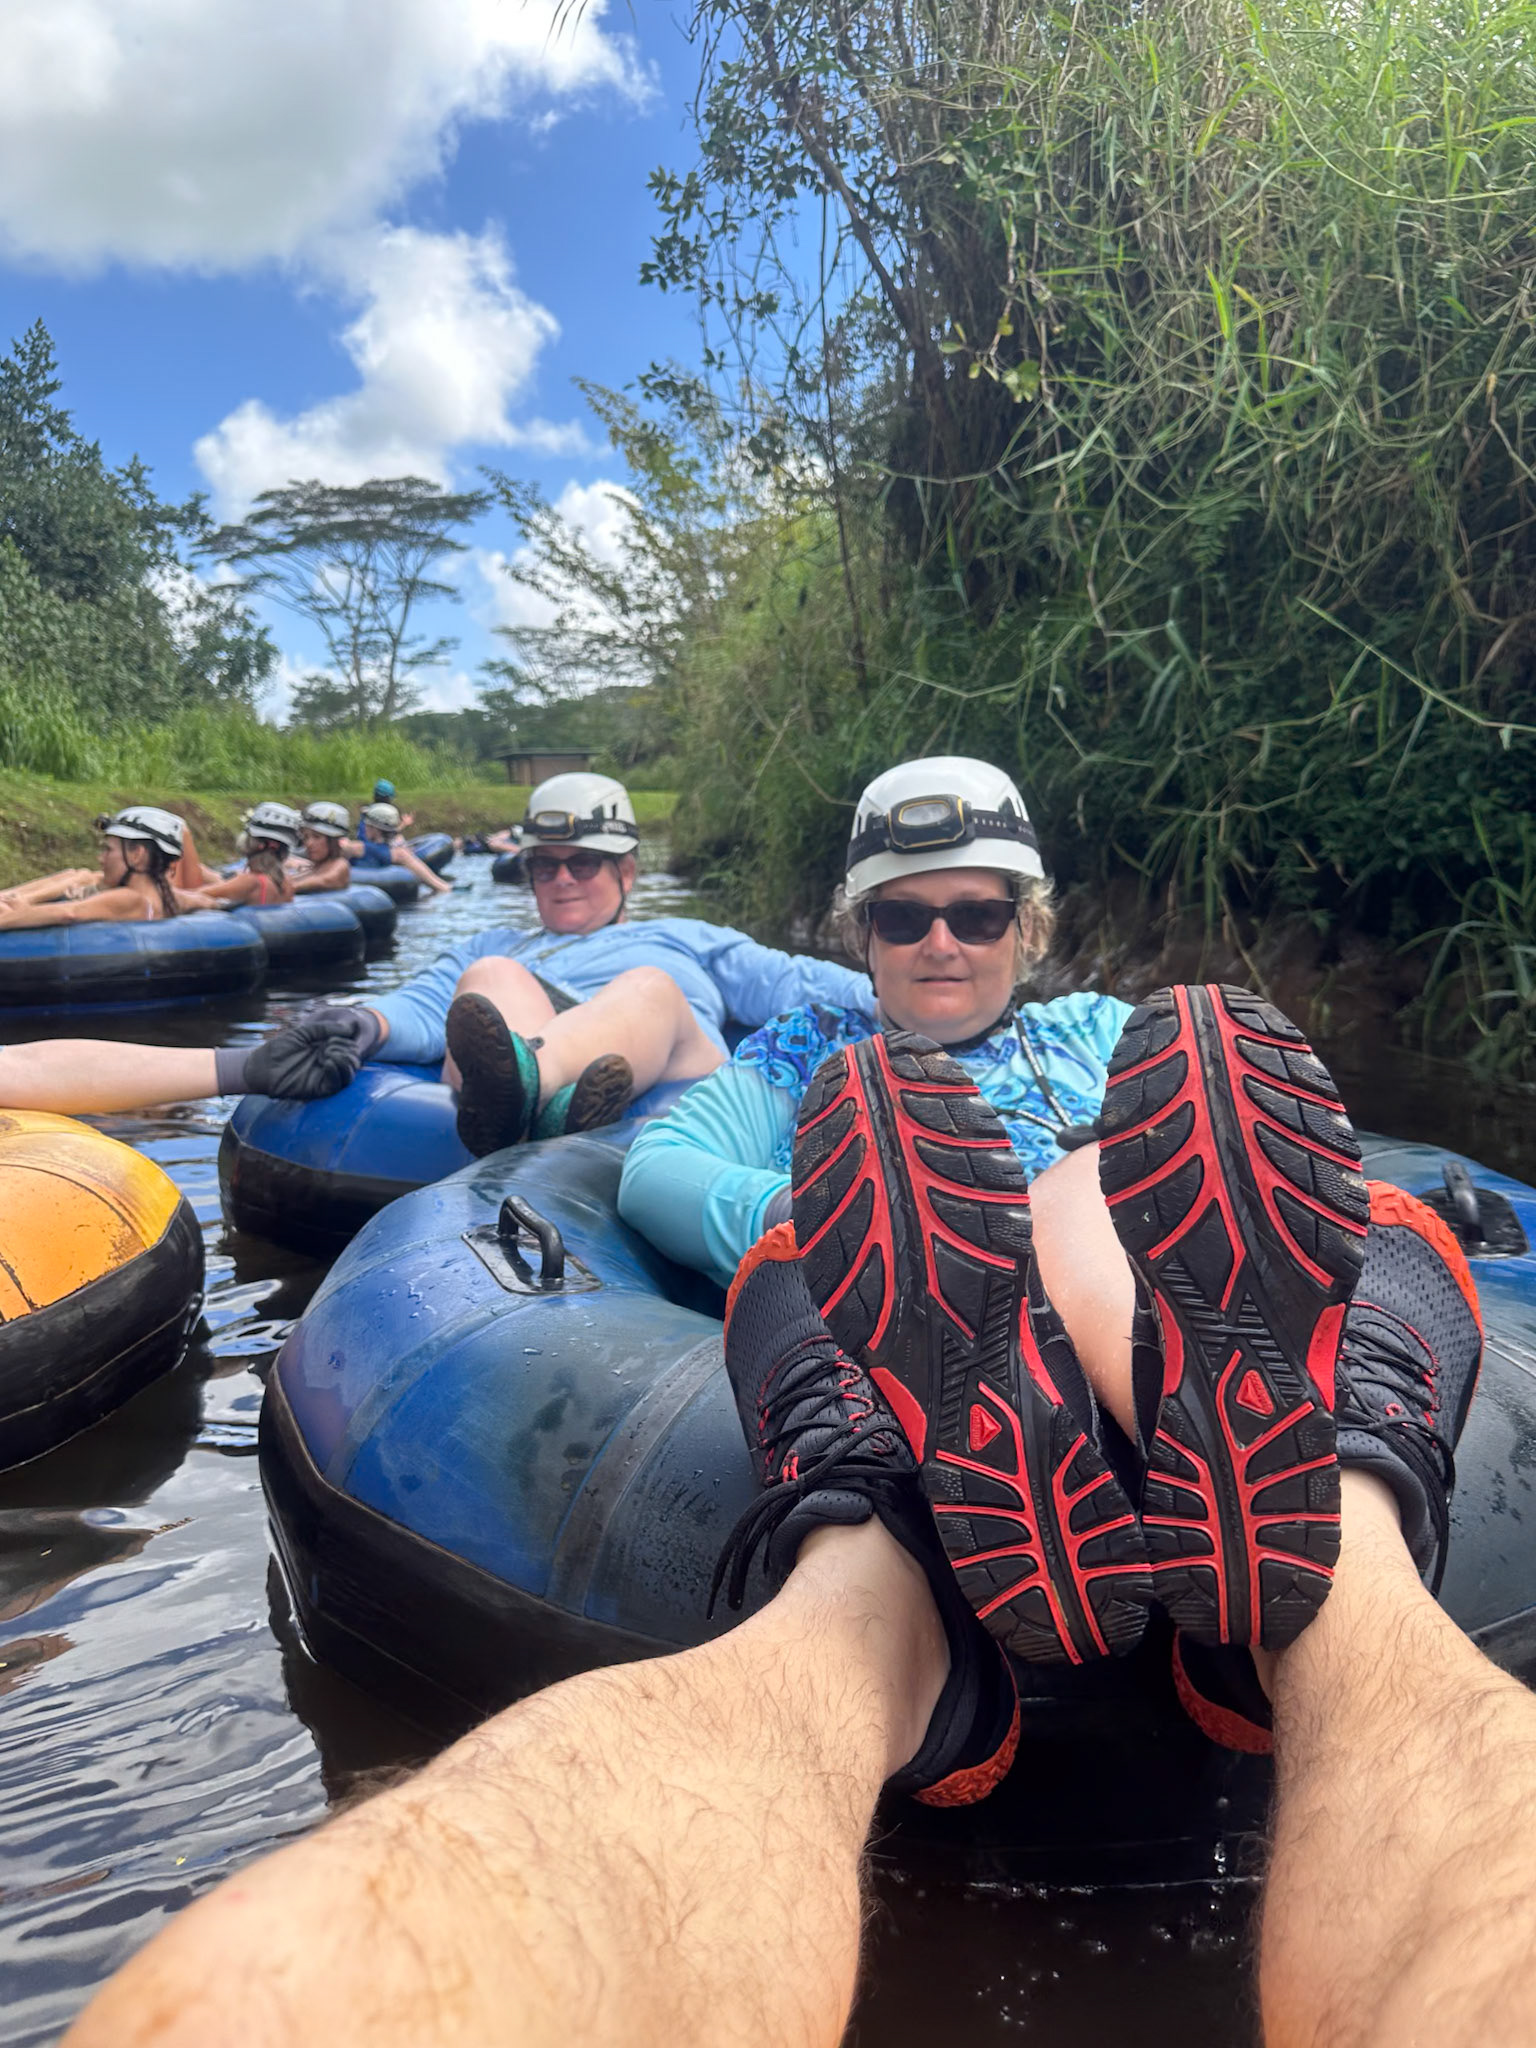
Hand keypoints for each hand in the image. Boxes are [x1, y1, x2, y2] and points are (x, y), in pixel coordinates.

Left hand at [245, 1008, 382, 1099]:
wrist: (262, 1065)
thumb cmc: (280, 1047)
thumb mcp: (304, 1032)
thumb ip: (326, 1029)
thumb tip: (351, 1027)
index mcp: (327, 1050)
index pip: (350, 1048)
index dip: (347, 1041)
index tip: (334, 1036)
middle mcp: (329, 1064)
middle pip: (353, 1061)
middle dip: (347, 1050)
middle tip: (330, 1045)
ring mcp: (324, 1077)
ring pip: (349, 1075)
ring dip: (346, 1062)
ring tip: (331, 1053)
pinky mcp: (318, 1089)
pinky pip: (336, 1084)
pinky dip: (336, 1072)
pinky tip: (328, 1062)